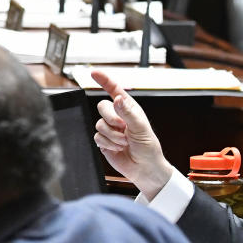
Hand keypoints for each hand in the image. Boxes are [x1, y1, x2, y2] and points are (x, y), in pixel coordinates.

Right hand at [92, 69, 173, 197]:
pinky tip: (118, 148)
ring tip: (125, 143)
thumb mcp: (141, 128)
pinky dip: (108, 144)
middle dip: (111, 119)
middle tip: (123, 128)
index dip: (104, 80)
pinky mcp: (104, 141)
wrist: (144, 169)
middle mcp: (118, 116)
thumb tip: (117, 99)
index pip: (114, 89)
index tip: (94, 72)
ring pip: (99, 123)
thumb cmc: (148, 148)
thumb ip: (128, 113)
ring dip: (113, 136)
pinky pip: (97, 137)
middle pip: (102, 107)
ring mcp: (110, 129)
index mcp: (128, 108)